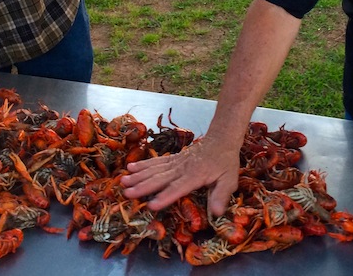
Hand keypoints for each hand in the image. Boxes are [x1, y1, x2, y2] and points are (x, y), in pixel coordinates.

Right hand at [120, 136, 239, 215]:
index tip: (151, 205)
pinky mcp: (171, 158)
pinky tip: (131, 167)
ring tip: (123, 181)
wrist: (220, 140)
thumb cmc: (225, 162)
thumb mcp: (229, 180)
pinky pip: (155, 162)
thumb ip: (221, 195)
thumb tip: (216, 213)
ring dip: (138, 175)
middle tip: (127, 193)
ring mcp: (174, 162)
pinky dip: (142, 165)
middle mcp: (181, 168)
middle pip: (159, 179)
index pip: (177, 188)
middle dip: (142, 186)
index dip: (164, 197)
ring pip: (153, 169)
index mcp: (194, 176)